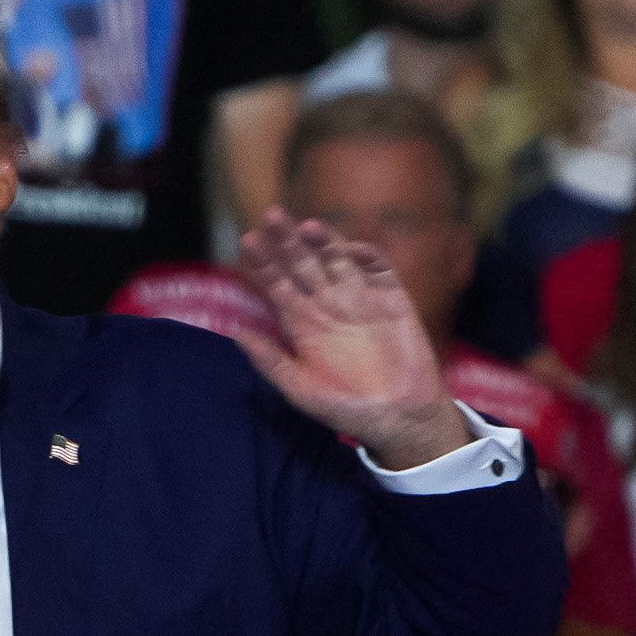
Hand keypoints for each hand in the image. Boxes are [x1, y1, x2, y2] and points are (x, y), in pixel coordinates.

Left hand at [237, 208, 469, 470]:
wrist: (399, 419)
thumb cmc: (346, 409)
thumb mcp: (300, 389)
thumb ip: (270, 361)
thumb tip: (237, 332)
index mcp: (302, 322)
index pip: (277, 283)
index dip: (263, 263)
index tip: (247, 241)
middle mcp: (328, 304)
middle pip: (303, 263)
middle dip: (288, 241)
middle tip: (271, 216)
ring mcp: (360, 298)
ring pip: (338, 259)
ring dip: (325, 241)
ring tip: (308, 226)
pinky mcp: (393, 300)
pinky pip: (380, 271)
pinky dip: (368, 257)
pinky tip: (353, 249)